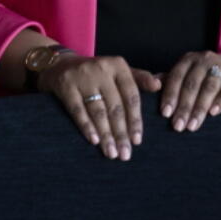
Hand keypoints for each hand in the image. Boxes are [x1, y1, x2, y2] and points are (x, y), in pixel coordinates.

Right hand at [38, 54, 160, 160]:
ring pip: (98, 110)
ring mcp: (83, 77)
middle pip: (115, 106)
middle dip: (121, 133)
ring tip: (112, 153)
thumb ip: (139, 79)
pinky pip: (77, 110)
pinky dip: (86, 126)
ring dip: (106, 134)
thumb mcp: (119, 71)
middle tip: (125, 154)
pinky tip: (94, 141)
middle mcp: (102, 69)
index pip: (131, 96)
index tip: (137, 141)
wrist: (61, 65)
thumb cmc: (98, 73)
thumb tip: (159, 85)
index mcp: (118, 65)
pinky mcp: (66, 85)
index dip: (135, 120)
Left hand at [160, 51, 220, 131]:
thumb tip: (150, 87)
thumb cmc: (205, 80)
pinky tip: (214, 112)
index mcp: (188, 60)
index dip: (170, 94)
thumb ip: (171, 82)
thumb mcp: (188, 78)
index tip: (165, 113)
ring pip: (210, 85)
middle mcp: (205, 59)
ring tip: (193, 125)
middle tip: (178, 126)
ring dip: (200, 106)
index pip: (176, 76)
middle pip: (192, 83)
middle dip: (184, 106)